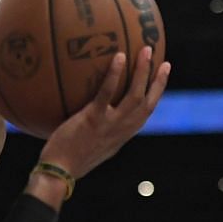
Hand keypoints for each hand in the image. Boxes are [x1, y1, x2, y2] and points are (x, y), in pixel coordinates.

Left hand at [39, 47, 170, 180]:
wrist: (60, 171)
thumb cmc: (70, 159)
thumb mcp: (95, 146)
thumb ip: (102, 131)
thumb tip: (98, 115)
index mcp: (124, 134)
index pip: (147, 112)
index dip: (156, 94)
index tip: (162, 78)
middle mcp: (123, 129)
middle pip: (148, 101)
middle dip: (158, 80)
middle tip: (163, 60)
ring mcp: (110, 124)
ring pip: (135, 94)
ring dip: (143, 71)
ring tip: (145, 50)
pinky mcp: (94, 118)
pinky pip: (107, 92)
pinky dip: (115, 74)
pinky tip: (118, 57)